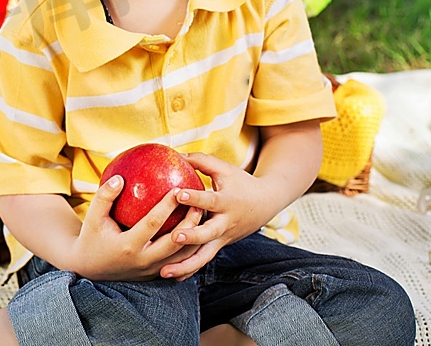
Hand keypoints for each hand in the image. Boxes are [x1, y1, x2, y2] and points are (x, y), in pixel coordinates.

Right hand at [70, 175, 201, 281]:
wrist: (90, 268)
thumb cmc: (92, 237)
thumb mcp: (93, 216)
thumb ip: (105, 196)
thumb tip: (120, 177)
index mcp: (128, 246)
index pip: (152, 224)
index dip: (167, 207)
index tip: (177, 189)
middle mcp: (143, 260)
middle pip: (174, 242)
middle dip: (189, 222)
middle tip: (199, 202)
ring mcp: (151, 270)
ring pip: (181, 256)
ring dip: (194, 236)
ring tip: (202, 215)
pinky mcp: (156, 274)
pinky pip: (178, 261)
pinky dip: (189, 248)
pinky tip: (196, 230)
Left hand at [158, 153, 278, 280]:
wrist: (266, 203)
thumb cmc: (240, 182)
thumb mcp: (224, 169)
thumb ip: (200, 161)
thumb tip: (174, 153)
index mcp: (227, 202)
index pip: (210, 200)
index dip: (195, 198)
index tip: (178, 194)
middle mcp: (226, 223)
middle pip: (209, 234)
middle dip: (192, 237)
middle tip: (174, 237)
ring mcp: (223, 238)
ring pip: (204, 256)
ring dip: (185, 265)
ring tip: (164, 271)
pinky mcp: (220, 246)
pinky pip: (203, 260)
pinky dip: (189, 270)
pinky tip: (171, 277)